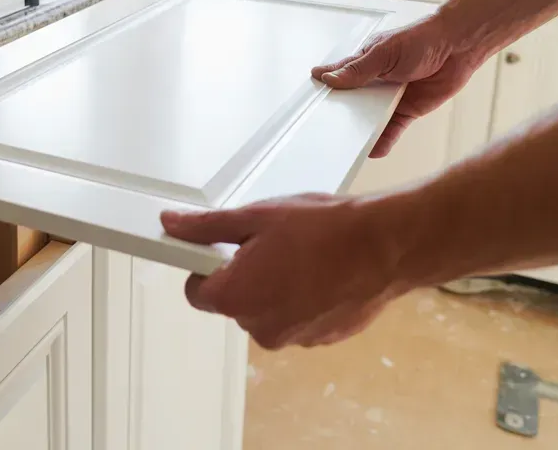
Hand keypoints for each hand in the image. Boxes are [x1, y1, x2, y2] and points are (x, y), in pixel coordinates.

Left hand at [161, 195, 409, 349]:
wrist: (385, 247)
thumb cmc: (324, 229)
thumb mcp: (256, 217)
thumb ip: (207, 227)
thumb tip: (172, 226)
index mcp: (235, 298)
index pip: (197, 292)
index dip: (205, 267)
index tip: (221, 249)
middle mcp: (259, 328)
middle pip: (234, 302)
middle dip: (246, 274)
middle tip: (271, 243)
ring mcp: (293, 338)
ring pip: (268, 310)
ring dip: (276, 286)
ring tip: (302, 254)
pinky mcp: (321, 339)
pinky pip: (298, 318)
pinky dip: (304, 299)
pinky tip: (322, 272)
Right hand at [311, 15, 480, 156]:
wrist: (458, 47)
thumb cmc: (421, 39)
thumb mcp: (383, 53)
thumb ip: (357, 70)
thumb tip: (329, 79)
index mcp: (364, 62)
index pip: (337, 78)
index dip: (325, 90)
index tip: (311, 105)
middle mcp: (374, 81)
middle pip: (352, 102)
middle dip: (341, 115)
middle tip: (327, 131)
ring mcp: (390, 97)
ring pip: (370, 118)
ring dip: (362, 130)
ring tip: (348, 145)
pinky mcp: (407, 110)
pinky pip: (392, 129)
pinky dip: (384, 140)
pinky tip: (374, 150)